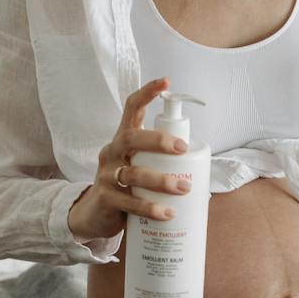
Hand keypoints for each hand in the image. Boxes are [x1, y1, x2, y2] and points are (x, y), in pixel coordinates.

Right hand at [67, 77, 194, 240]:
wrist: (93, 215)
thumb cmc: (125, 187)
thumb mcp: (140, 169)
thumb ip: (161, 165)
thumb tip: (204, 176)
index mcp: (123, 140)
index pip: (131, 108)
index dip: (148, 93)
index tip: (166, 82)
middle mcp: (112, 152)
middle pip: (131, 138)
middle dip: (158, 140)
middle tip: (182, 149)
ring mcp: (106, 175)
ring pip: (134, 173)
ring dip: (162, 180)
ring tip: (184, 188)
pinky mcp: (106, 199)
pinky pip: (129, 202)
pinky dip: (151, 207)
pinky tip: (168, 213)